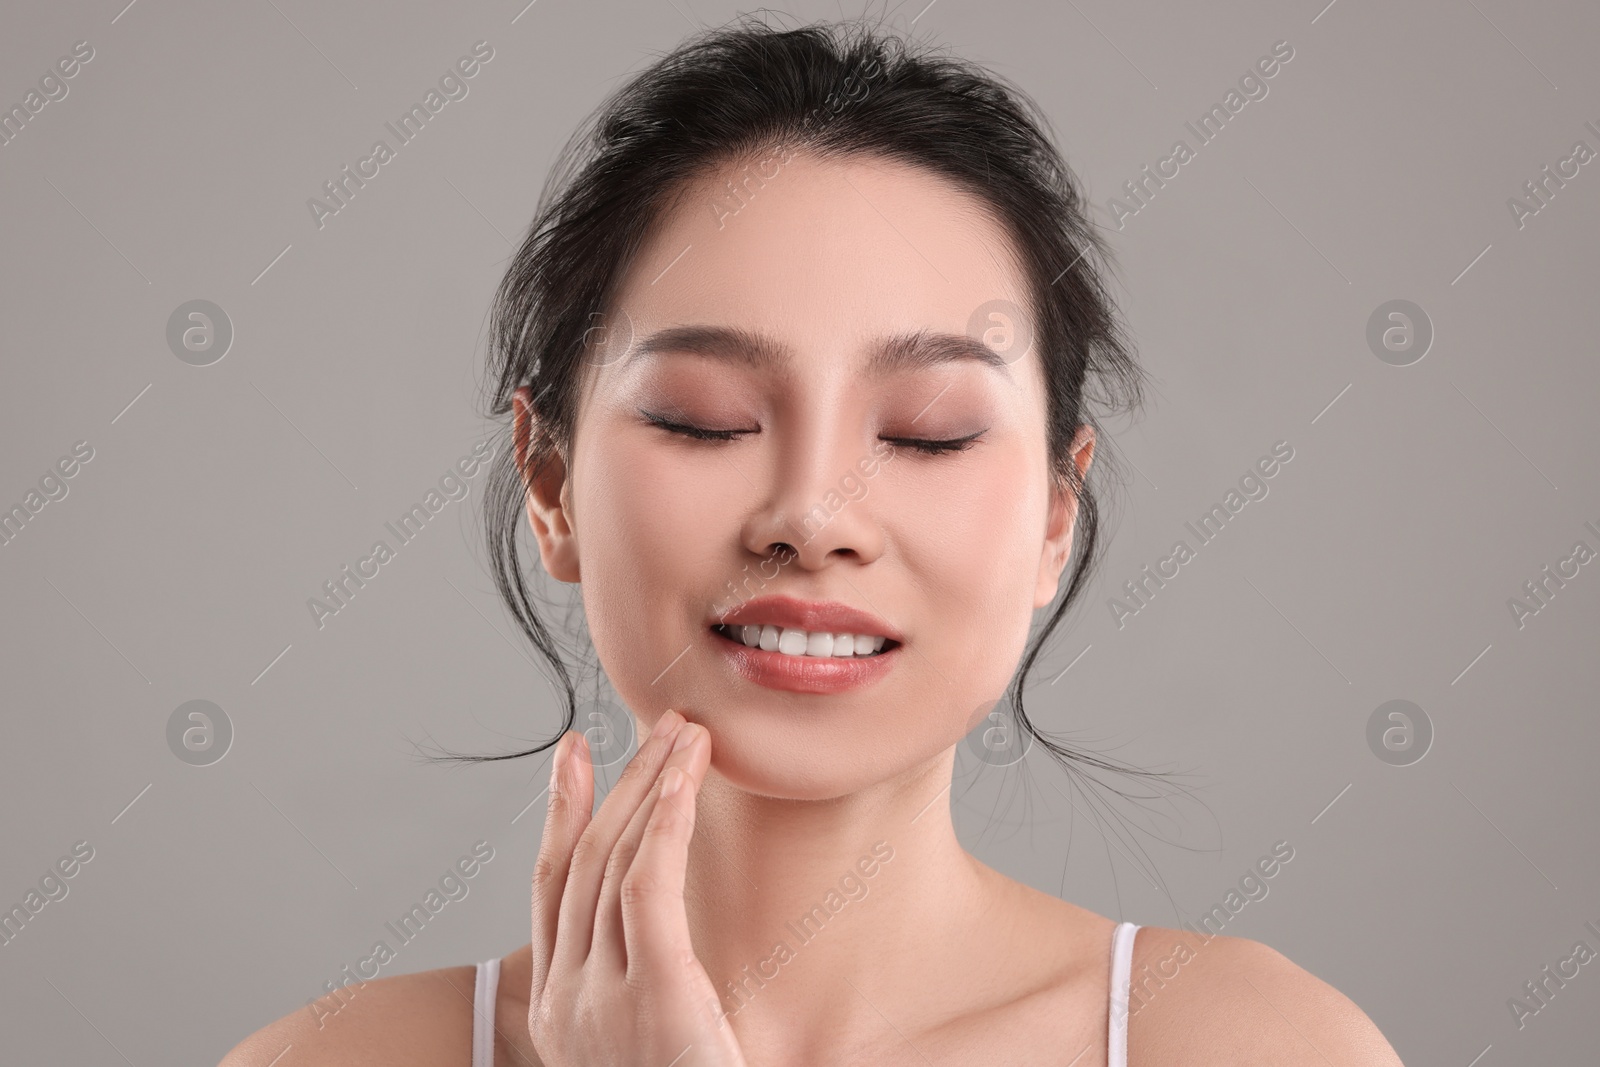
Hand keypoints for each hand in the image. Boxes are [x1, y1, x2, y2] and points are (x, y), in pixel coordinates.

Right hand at [528, 709, 745, 1066]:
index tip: (574, 755)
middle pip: (585, 864)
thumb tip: (668, 946)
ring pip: (618, 863)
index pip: (552, 889)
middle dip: (619, 786)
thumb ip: (645, 996)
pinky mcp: (654, 995)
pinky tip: (684, 778)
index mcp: (559, 1013)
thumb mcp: (644, 1049)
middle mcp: (568, 999)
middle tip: (653, 727)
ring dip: (652, 788)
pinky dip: (664, 821)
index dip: (562, 815)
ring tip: (684, 736)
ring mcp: (602, 999)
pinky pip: (650, 885)